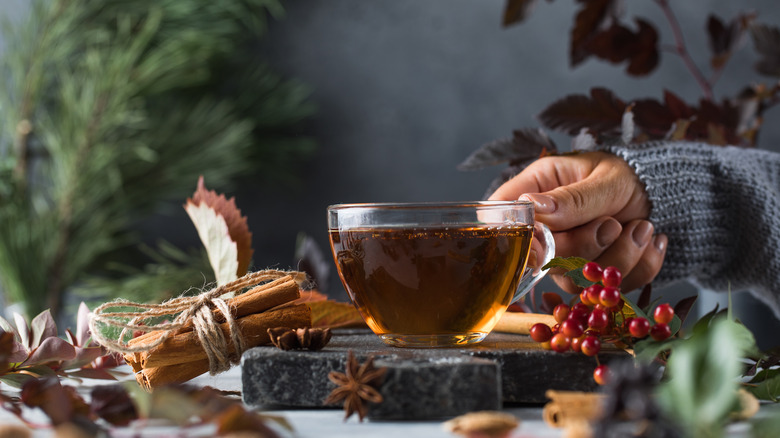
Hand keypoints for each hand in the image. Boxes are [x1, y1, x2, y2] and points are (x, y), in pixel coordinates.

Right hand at [489, 151, 667, 292]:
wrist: (660, 189)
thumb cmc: (626, 173)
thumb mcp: (606, 178)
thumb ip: (574, 198)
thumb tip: (534, 206)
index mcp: (534, 192)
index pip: (502, 221)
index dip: (517, 240)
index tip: (544, 247)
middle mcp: (544, 229)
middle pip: (544, 259)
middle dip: (585, 246)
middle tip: (612, 223)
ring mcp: (567, 257)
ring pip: (578, 280)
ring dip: (619, 256)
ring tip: (642, 227)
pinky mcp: (592, 276)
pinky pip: (611, 287)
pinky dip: (639, 266)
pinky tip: (648, 240)